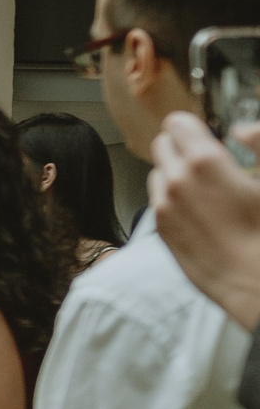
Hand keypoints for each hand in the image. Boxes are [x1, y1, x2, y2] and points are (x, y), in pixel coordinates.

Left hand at [151, 110, 259, 328]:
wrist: (255, 284)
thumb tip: (241, 128)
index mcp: (204, 162)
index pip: (177, 124)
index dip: (193, 126)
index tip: (207, 133)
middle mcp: (176, 181)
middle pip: (162, 145)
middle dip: (181, 145)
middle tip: (207, 157)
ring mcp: (164, 208)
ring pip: (158, 173)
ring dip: (175, 172)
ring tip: (206, 187)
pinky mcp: (162, 231)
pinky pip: (159, 202)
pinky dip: (173, 198)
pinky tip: (201, 210)